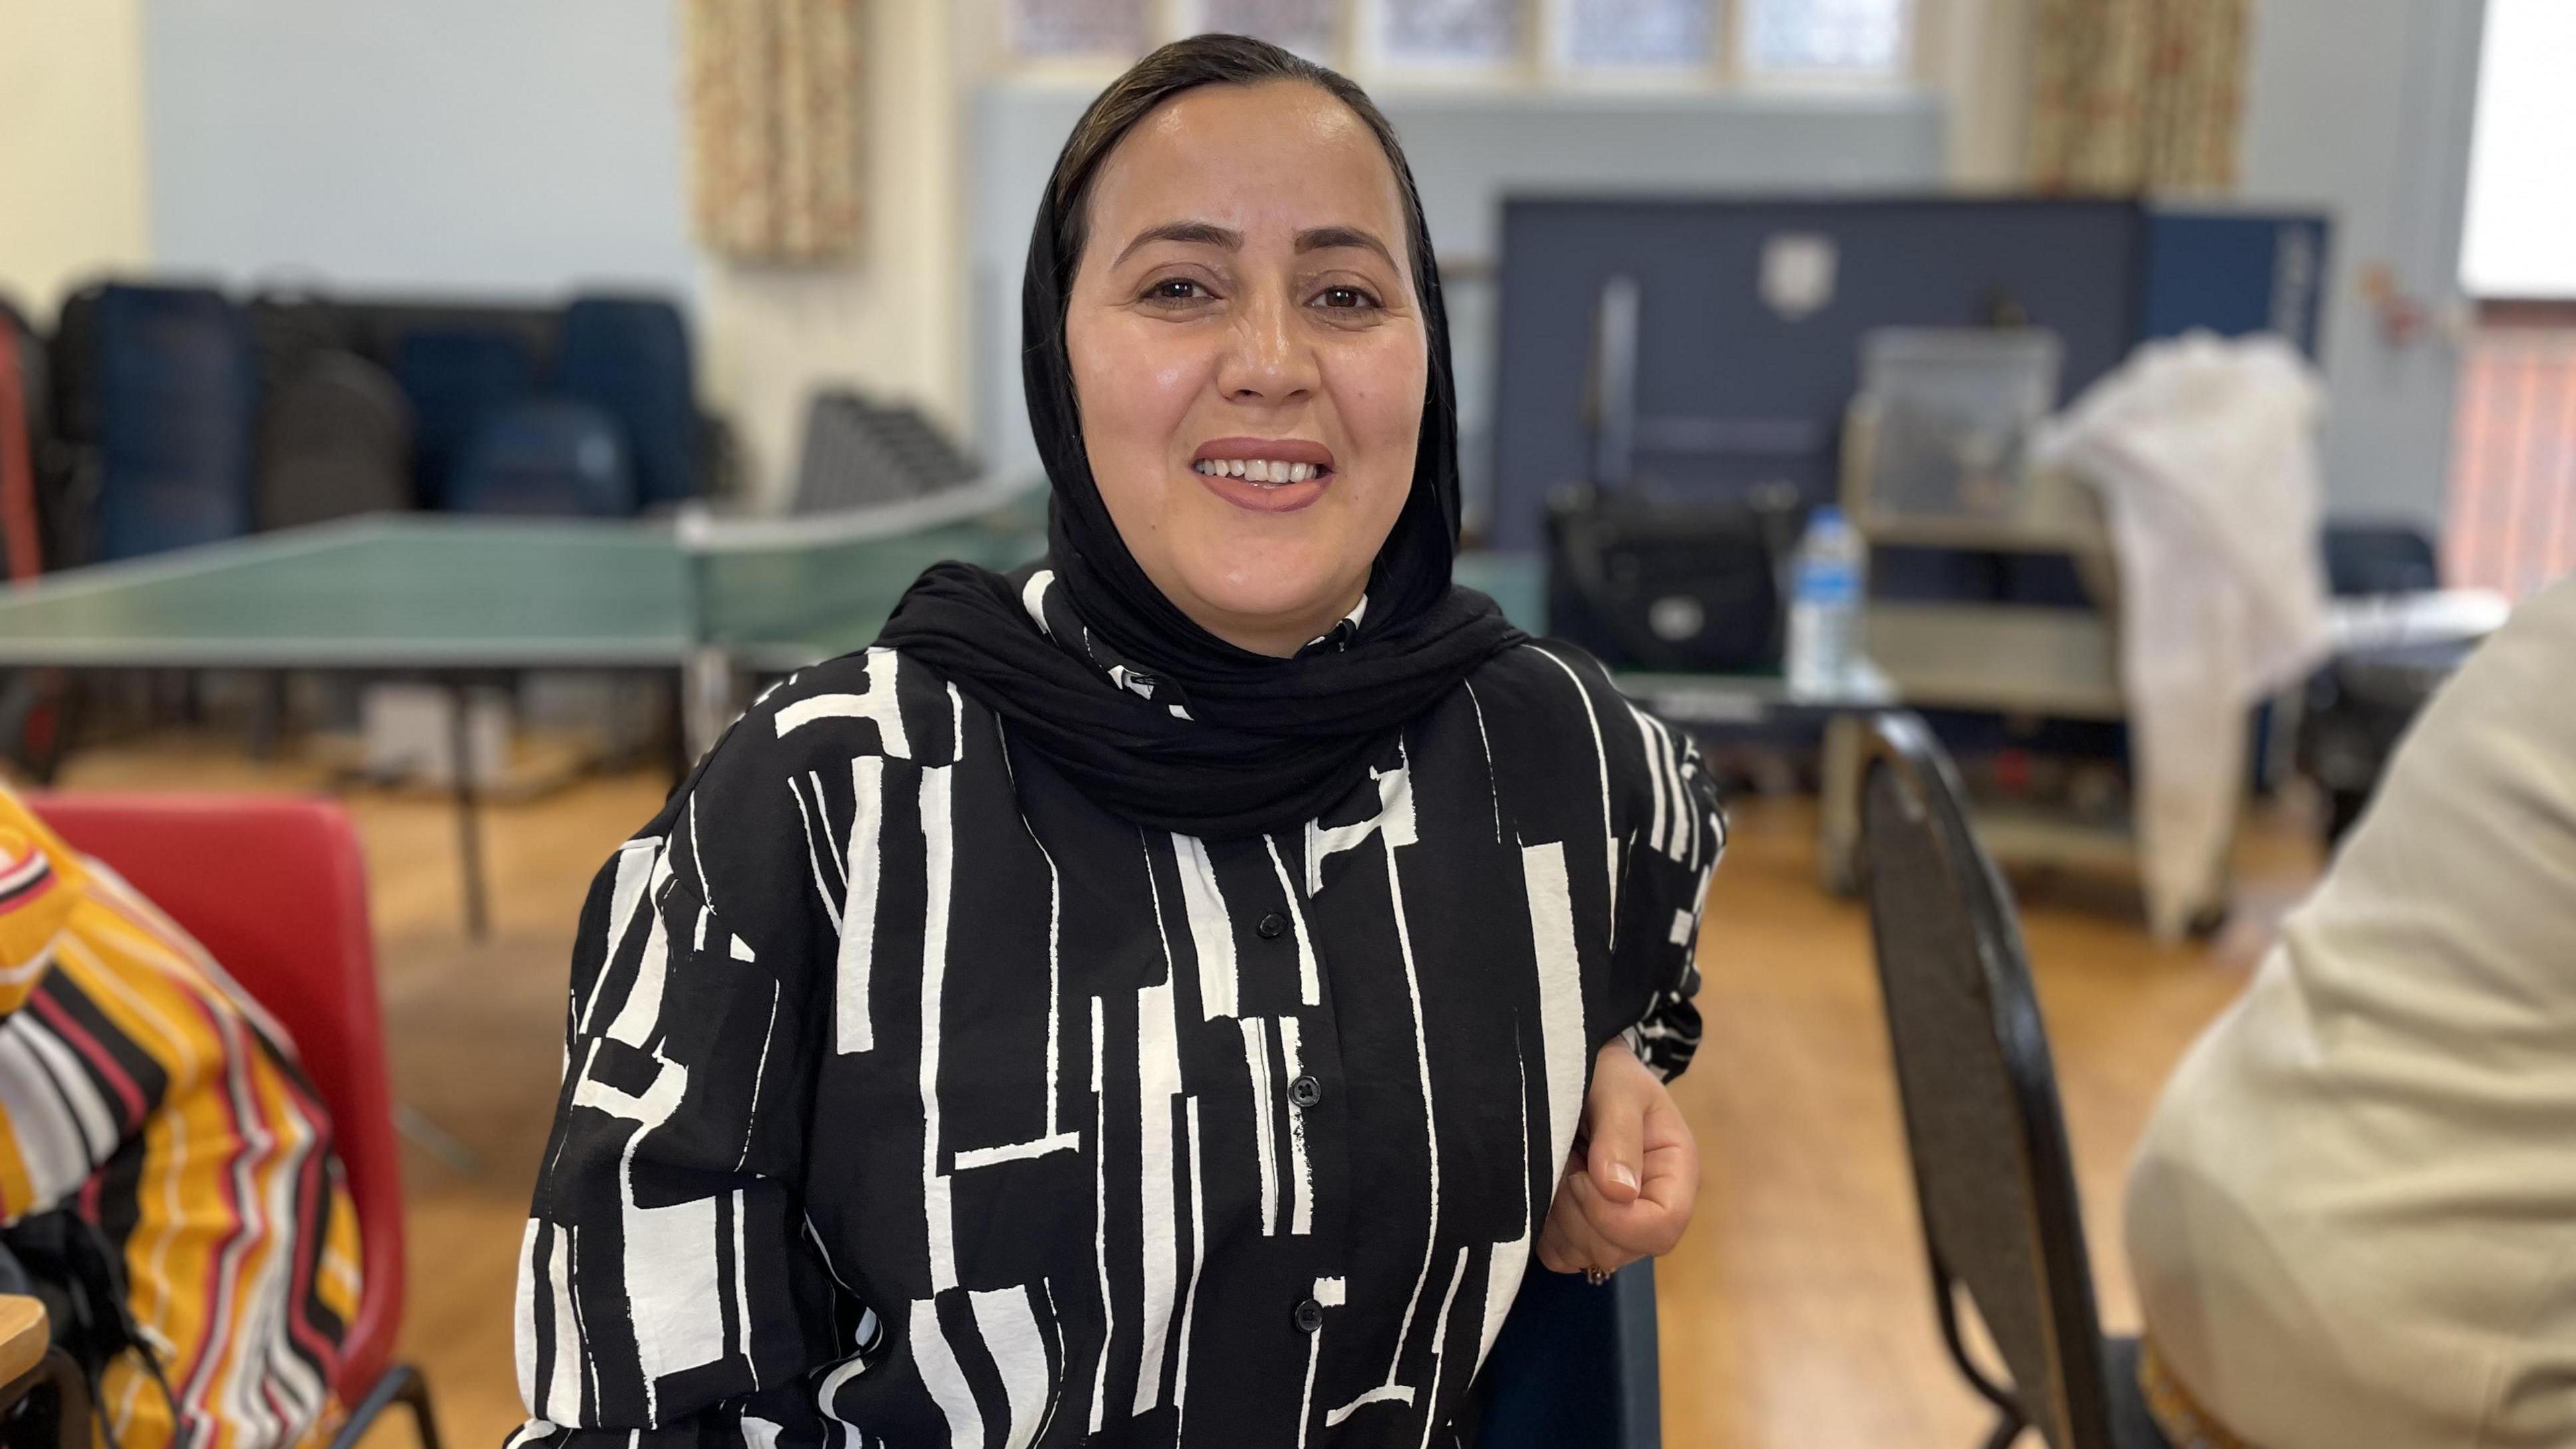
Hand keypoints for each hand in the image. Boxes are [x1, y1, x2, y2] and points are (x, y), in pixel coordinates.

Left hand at [1536, 1039, 1698, 1278]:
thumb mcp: (1616, 1088)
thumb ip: (1619, 1134)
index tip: (1580, 1176)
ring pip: (1591, 1258)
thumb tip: (1619, 1192)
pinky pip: (1563, 1257)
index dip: (1615, 1215)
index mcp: (1676, 1171)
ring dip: (1561, 1221)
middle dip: (1581, 1214)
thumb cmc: (1606, 1070)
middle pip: (1624, 1250)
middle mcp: (1653, 1205)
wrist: (1580, 1065)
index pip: (1663, 1227)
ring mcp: (1619, 1223)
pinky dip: (1547, 1231)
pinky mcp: (1585, 1230)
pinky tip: (1545, 1191)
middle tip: (1563, 1164)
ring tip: (1555, 1171)